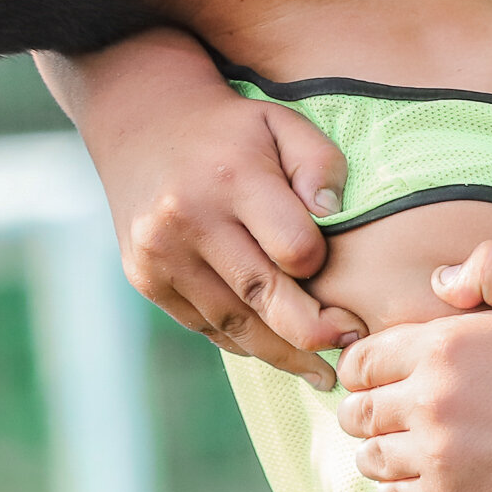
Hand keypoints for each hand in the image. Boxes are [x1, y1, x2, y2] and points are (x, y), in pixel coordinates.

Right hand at [55, 31, 361, 382]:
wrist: (140, 120)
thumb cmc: (231, 128)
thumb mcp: (282, 122)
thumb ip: (319, 163)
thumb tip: (331, 216)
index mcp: (231, 178)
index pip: (293, 249)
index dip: (323, 269)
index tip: (347, 285)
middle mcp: (188, 220)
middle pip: (262, 297)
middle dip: (313, 334)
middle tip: (351, 350)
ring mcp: (159, 254)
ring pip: (232, 324)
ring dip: (282, 354)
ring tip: (321, 371)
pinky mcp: (144, 277)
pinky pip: (204, 325)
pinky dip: (243, 341)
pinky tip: (276, 350)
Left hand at [335, 240, 491, 491]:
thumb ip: (490, 266)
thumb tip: (439, 283)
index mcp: (444, 345)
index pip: (361, 359)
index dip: (362, 367)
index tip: (375, 376)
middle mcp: (430, 400)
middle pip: (357, 411)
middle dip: (364, 409)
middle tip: (383, 414)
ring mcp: (437, 455)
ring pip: (369, 457)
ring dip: (378, 451)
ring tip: (400, 448)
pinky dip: (396, 489)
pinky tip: (419, 480)